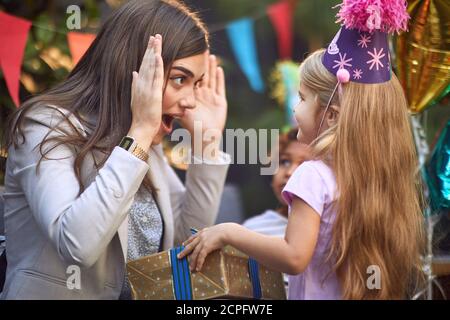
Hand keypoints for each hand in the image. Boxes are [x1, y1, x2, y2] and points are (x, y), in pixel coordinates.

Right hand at [128, 34, 163, 148]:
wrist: (142, 128)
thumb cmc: (142, 116)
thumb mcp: (137, 98)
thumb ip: (135, 85)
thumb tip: (134, 73)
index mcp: (139, 84)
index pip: (143, 65)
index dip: (147, 53)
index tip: (151, 43)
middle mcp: (141, 84)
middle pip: (146, 62)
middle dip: (150, 48)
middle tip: (155, 35)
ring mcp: (146, 88)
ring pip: (151, 66)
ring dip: (154, 52)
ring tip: (157, 39)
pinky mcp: (153, 94)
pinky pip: (156, 77)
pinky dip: (157, 66)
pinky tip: (159, 56)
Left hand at [177, 223, 232, 271]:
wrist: (227, 231)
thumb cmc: (225, 231)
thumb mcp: (216, 230)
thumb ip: (213, 234)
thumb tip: (215, 237)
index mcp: (203, 232)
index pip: (193, 237)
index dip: (187, 241)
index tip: (183, 244)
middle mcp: (201, 236)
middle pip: (190, 246)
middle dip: (184, 252)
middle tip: (179, 256)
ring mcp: (202, 242)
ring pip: (194, 253)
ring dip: (192, 261)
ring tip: (190, 268)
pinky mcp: (206, 247)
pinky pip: (201, 257)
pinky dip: (199, 263)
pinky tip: (198, 268)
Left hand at [179, 54, 226, 140]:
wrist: (205, 136)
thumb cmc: (192, 126)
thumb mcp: (183, 113)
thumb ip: (180, 104)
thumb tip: (174, 97)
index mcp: (192, 96)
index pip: (191, 78)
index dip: (190, 68)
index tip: (187, 56)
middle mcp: (202, 95)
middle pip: (202, 75)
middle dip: (201, 63)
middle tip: (201, 49)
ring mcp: (211, 97)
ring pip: (211, 79)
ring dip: (211, 67)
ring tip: (210, 55)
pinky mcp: (220, 101)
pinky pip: (220, 87)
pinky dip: (220, 78)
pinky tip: (219, 69)